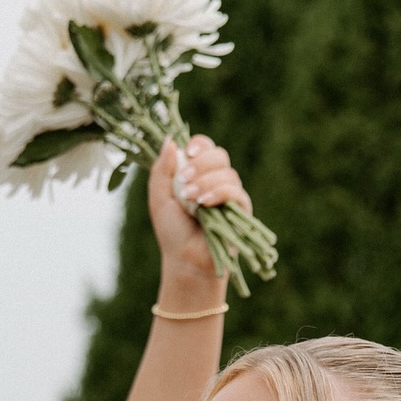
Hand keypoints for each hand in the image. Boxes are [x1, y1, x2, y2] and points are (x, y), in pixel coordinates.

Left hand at [147, 135, 250, 278]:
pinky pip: (236, 191)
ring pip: (228, 173)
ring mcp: (230, 195)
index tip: (188, 154)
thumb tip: (170, 140)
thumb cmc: (172, 231)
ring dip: (207, 182)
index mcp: (197, 173)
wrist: (185, 260)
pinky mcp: (241, 210)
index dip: (199, 145)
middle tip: (184, 181)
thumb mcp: (159, 197)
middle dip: (201, 164)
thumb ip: (162, 169)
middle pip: (219, 154)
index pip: (205, 146)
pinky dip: (220, 193)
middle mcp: (216, 180)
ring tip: (190, 199)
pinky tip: (204, 204)